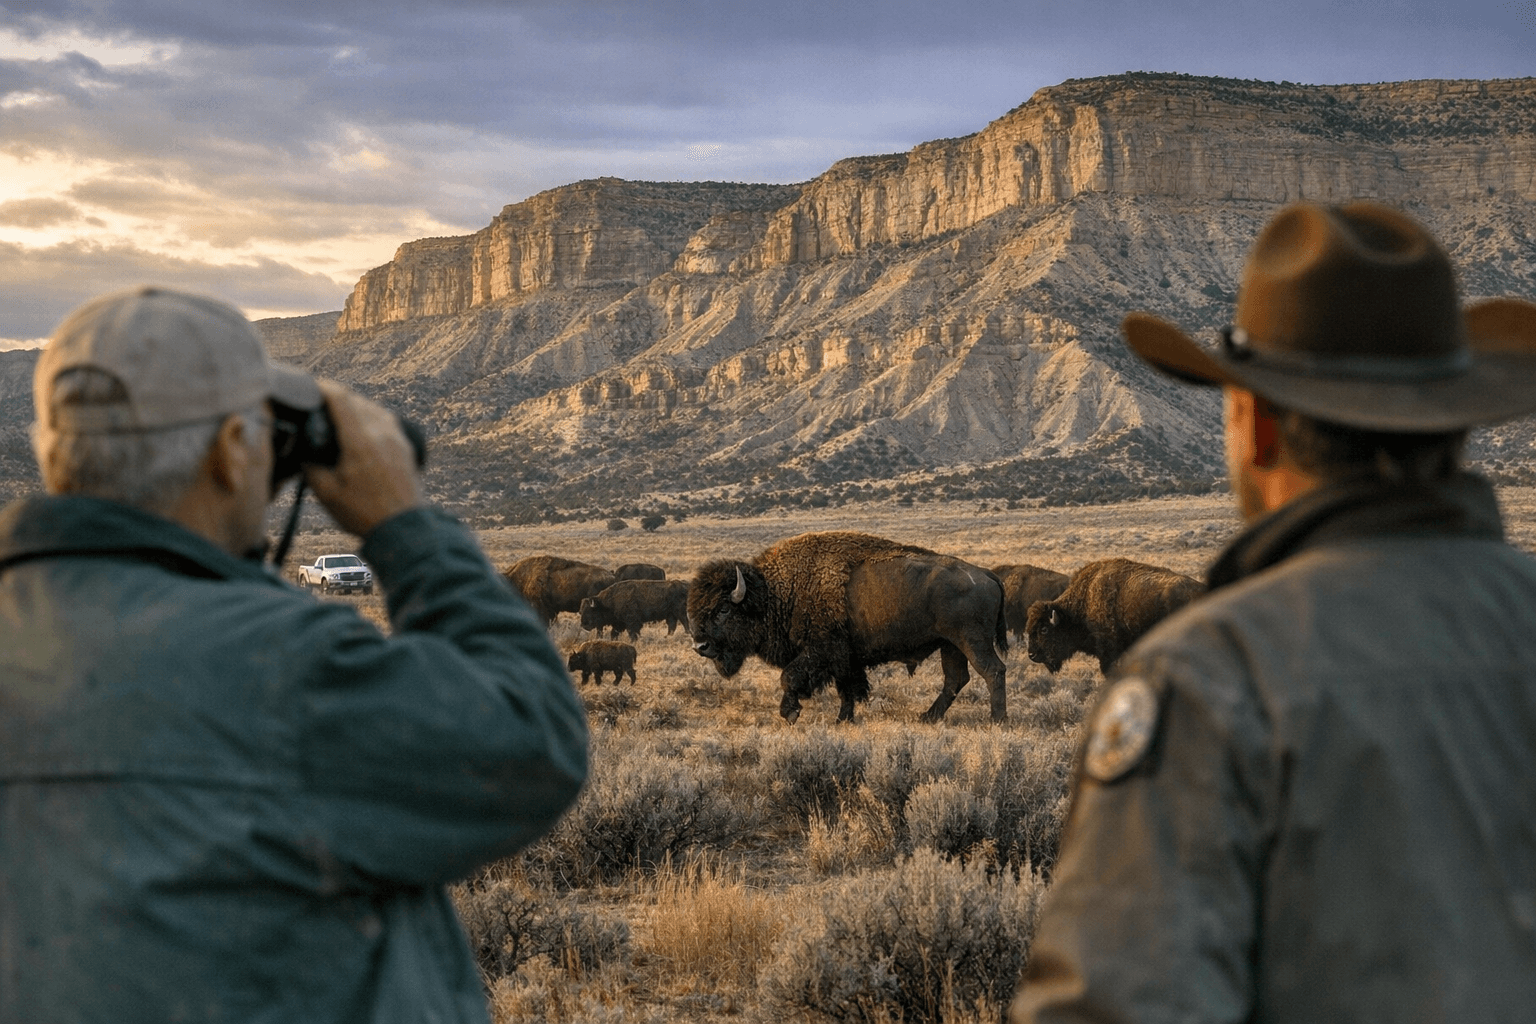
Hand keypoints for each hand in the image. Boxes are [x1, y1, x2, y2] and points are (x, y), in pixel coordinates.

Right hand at [303, 380, 424, 535]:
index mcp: (360, 441)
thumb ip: (311, 467)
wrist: (403, 528)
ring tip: (339, 416)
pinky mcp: (406, 446)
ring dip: (355, 406)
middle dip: (337, 398)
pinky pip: (387, 420)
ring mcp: (397, 438)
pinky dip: (371, 417)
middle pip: (357, 400)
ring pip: (374, 408)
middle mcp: (382, 433)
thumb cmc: (364, 513)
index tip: (310, 386)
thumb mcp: (327, 493)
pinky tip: (362, 429)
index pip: (341, 399)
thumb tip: (304, 450)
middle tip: (319, 404)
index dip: (323, 387)